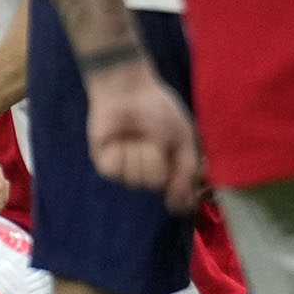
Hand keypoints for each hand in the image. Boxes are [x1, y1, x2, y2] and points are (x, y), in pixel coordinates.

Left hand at [85, 58, 200, 212]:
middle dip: (155, 158)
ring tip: (135, 135)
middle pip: (155, 183)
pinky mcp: (106, 163)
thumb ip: (187, 171)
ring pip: (135, 179)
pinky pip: (116, 171)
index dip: (179, 194)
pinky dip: (120, 153)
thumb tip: (182, 205)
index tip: (179, 180)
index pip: (177, 197)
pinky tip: (120, 139)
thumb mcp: (183, 138)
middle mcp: (149, 172)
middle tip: (152, 138)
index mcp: (170, 168)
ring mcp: (127, 169)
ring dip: (138, 153)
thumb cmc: (158, 109)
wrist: (129, 88)